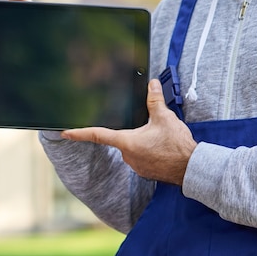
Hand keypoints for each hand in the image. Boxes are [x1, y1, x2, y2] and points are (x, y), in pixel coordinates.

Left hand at [61, 79, 196, 184]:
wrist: (191, 168)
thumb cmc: (177, 145)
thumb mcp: (164, 118)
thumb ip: (154, 100)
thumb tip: (151, 84)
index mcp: (127, 141)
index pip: (98, 135)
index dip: (79, 133)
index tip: (65, 133)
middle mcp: (127, 155)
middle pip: (121, 138)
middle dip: (132, 131)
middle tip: (152, 130)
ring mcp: (135, 165)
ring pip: (132, 147)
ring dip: (142, 141)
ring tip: (160, 139)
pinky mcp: (144, 171)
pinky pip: (141, 157)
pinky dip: (148, 150)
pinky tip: (161, 148)